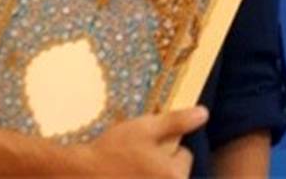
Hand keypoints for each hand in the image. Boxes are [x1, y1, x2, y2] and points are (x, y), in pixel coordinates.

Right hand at [71, 106, 207, 177]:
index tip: (145, 146)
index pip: (185, 155)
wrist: (81, 175)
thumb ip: (176, 121)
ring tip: (128, 170)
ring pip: (160, 178)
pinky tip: (123, 177)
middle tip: (136, 158)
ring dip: (150, 175)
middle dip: (160, 165)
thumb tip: (203, 113)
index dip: (167, 146)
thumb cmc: (113, 150)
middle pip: (175, 173)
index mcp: (175, 175)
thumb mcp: (144, 128)